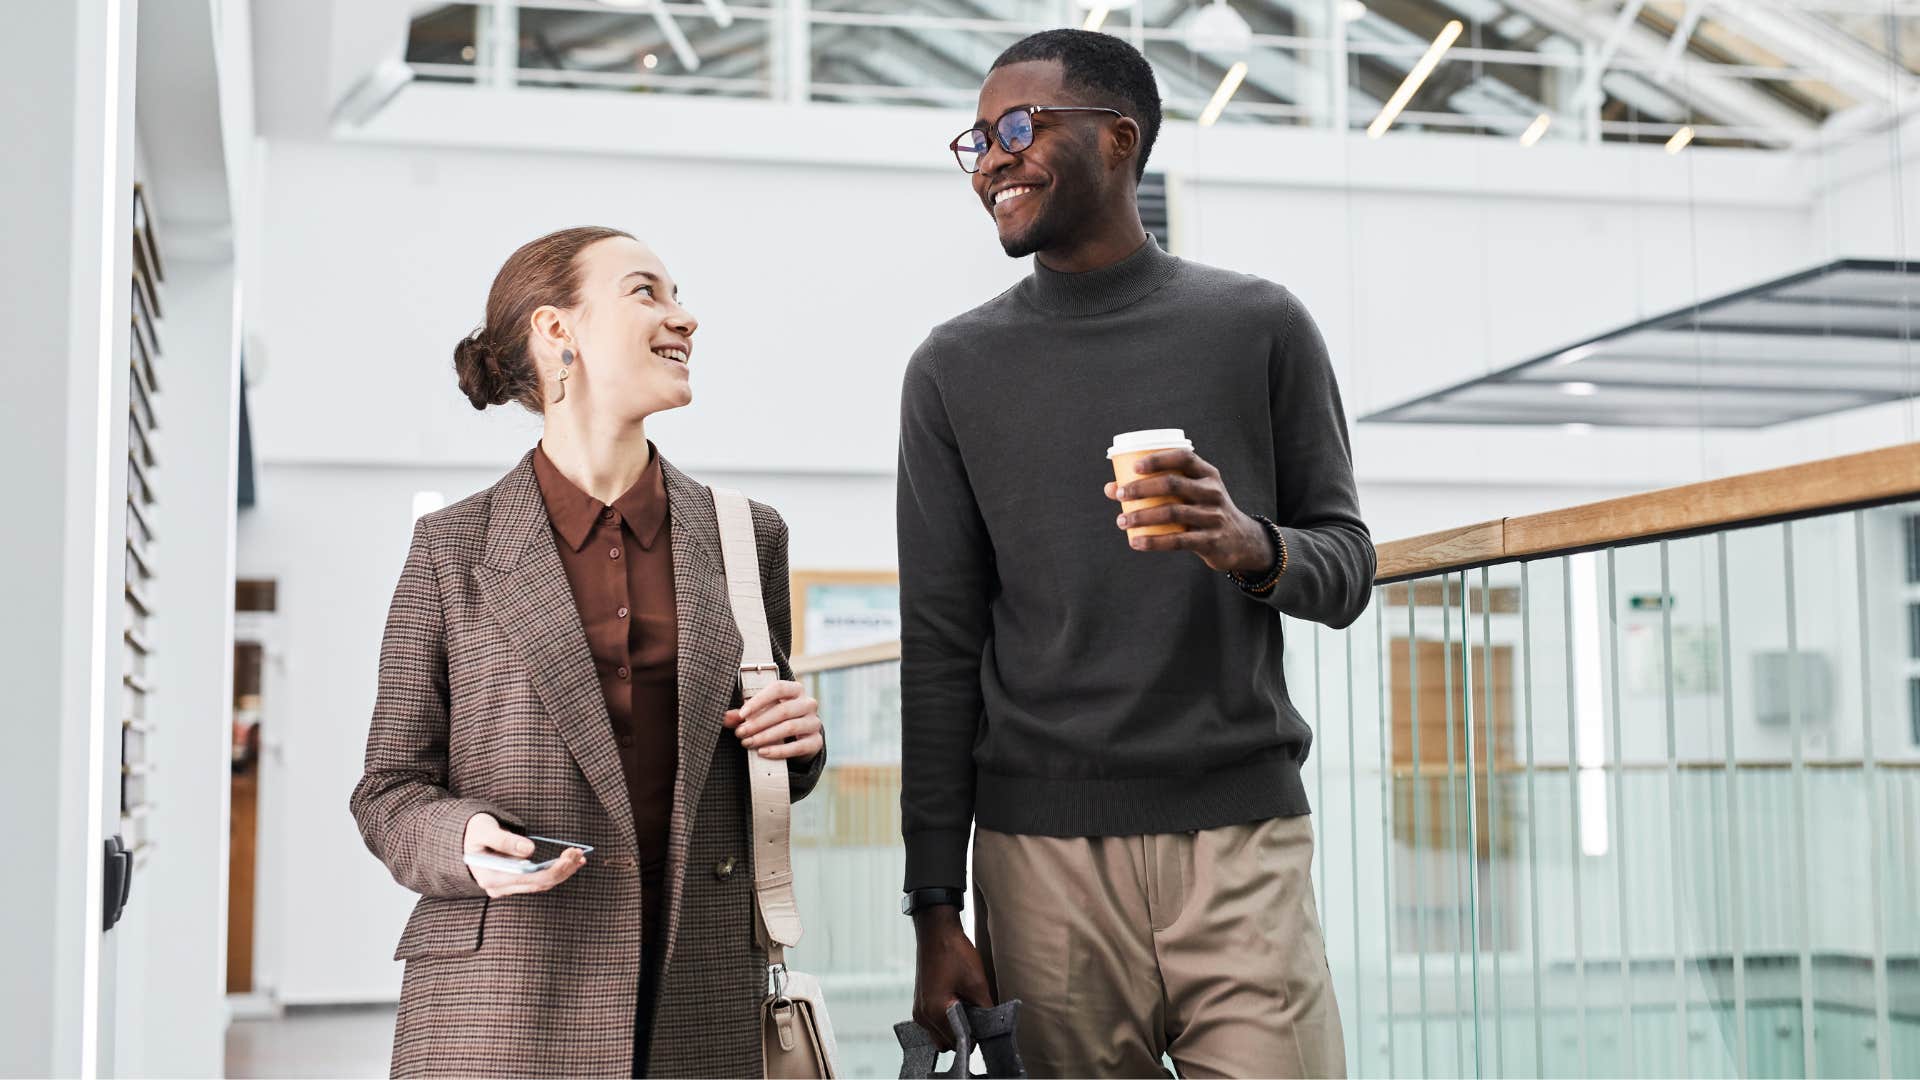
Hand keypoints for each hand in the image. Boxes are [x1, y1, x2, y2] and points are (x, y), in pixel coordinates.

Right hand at [463, 813, 584, 898]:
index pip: (529, 880)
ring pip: (542, 884)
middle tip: (578, 852)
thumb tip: (530, 850)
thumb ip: (504, 840)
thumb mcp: (484, 830)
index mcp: (491, 878)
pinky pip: (539, 880)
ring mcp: (508, 887)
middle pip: (539, 884)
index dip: (553, 870)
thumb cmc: (473, 832)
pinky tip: (572, 862)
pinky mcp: (515, 882)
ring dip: (563, 871)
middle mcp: (500, 888)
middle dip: (562, 869)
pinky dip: (556, 871)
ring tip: (579, 855)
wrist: (464, 839)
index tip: (569, 856)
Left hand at [723, 679, 824, 761]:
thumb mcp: (762, 712)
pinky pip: (797, 747)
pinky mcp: (815, 741)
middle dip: (758, 723)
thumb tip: (725, 717)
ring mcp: (814, 722)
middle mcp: (808, 703)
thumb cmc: (777, 718)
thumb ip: (744, 714)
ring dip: (765, 736)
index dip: (759, 700)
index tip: (742, 713)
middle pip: (782, 711)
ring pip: (790, 727)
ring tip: (748, 743)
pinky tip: (763, 752)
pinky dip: (778, 750)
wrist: (801, 737)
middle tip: (740, 733)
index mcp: (795, 690)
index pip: (778, 688)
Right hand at [912, 906, 993, 1050]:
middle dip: (962, 1034)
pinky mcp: (919, 1002)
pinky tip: (955, 999)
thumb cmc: (955, 953)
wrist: (936, 931)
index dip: (974, 1037)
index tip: (983, 1024)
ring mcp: (918, 1009)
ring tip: (965, 1004)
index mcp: (935, 1012)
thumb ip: (985, 1010)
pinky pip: (933, 1022)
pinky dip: (945, 1018)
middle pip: (946, 1043)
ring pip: (939, 1034)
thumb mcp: (977, 983)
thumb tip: (991, 1027)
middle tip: (976, 1014)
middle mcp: (922, 1015)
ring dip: (953, 1026)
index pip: (958, 1043)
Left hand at [1104, 448, 1273, 573]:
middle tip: (1120, 495)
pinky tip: (1135, 542)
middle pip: (1173, 484)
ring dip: (1142, 516)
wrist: (1240, 540)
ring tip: (1121, 520)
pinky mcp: (1211, 540)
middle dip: (1142, 488)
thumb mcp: (1189, 494)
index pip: (1183, 457)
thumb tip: (1111, 488)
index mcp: (1207, 474)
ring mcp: (1213, 516)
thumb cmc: (1204, 510)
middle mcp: (1212, 492)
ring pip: (1172, 513)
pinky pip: (1178, 541)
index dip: (1158, 459)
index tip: (1134, 467)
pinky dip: (1153, 541)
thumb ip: (1156, 488)